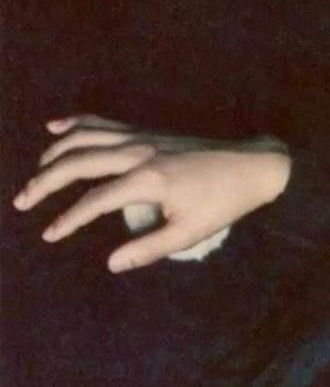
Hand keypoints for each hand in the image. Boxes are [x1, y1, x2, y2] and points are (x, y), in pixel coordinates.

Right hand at [11, 116, 291, 270]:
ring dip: (53, 154)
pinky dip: (75, 124)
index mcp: (146, 180)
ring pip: (83, 137)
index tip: (49, 235)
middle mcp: (136, 152)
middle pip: (77, 161)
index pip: (94, 201)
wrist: (249, 166)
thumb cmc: (222, 204)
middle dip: (45, 181)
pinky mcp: (145, 131)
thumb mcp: (189, 233)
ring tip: (35, 174)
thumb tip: (111, 263)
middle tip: (22, 201)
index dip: (68, 219)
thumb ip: (148, 248)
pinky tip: (55, 129)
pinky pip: (101, 122)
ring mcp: (139, 137)